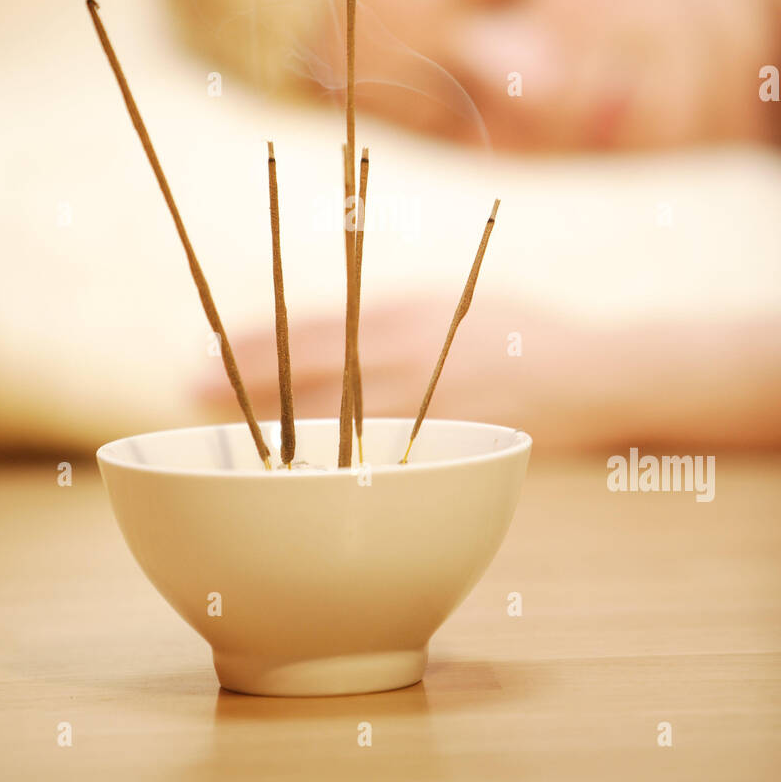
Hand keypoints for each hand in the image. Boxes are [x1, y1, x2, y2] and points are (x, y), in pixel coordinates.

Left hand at [194, 294, 584, 442]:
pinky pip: (382, 458)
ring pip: (337, 421)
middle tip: (186, 389)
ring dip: (277, 425)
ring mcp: (431, 407)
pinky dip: (335, 465)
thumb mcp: (447, 305)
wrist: (594, 373)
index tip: (206, 344)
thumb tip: (313, 338)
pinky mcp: (450, 448)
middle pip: (311, 373)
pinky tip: (301, 476)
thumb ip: (387, 322)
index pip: (314, 327)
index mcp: (407, 314)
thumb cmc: (517, 331)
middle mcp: (413, 357)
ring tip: (225, 432)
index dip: (257, 338)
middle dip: (247, 381)